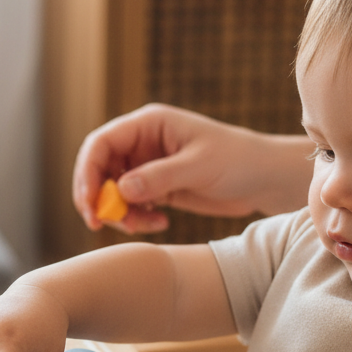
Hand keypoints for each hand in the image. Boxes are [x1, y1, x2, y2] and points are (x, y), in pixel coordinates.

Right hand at [72, 104, 312, 234]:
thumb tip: (120, 189)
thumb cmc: (238, 160)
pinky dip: (136, 219)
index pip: (101, 143)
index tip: (89, 203)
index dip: (87, 172)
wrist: (264, 179)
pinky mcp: (155, 188)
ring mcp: (146, 166)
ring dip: (119, 214)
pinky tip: (160, 224)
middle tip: (100, 224)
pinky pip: (130, 206)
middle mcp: (142, 143)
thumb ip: (159, 177)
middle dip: (96, 198)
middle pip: (99, 169)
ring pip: (111, 192)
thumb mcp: (199, 166)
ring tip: (146, 227)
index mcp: (148, 125)